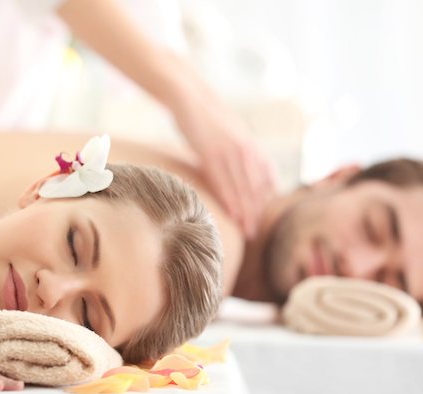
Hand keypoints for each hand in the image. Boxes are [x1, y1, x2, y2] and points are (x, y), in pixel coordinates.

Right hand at [174, 89, 277, 237]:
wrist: (191, 98)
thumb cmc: (208, 119)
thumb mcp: (233, 135)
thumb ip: (242, 154)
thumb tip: (246, 172)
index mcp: (253, 148)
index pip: (265, 182)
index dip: (262, 204)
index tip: (258, 221)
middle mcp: (246, 151)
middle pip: (255, 189)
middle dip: (255, 213)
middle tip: (253, 234)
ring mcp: (230, 153)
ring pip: (241, 189)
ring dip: (245, 213)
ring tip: (246, 231)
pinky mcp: (211, 154)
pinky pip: (223, 183)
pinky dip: (229, 200)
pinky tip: (232, 215)